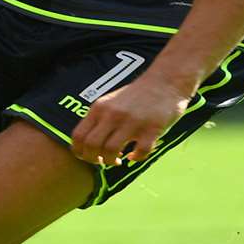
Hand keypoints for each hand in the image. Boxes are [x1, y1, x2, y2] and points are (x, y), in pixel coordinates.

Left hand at [69, 72, 190, 167]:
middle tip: (102, 162)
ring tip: (117, 160)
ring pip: (110, 150)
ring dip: (111, 161)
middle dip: (93, 159)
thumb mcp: (109, 102)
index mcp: (99, 108)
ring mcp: (132, 121)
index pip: (78, 135)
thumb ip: (98, 119)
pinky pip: (140, 151)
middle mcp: (112, 114)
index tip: (87, 157)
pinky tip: (135, 155)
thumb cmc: (136, 95)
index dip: (78, 151)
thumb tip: (87, 144)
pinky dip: (136, 158)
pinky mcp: (152, 128)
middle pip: (91, 145)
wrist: (165, 82)